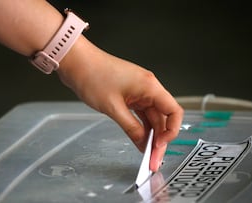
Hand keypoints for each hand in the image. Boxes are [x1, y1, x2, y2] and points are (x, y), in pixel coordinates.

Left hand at [58, 36, 183, 171]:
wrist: (77, 62)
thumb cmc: (93, 75)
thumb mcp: (113, 107)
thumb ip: (131, 127)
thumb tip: (143, 143)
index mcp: (150, 86)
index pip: (174, 111)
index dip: (171, 131)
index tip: (160, 146)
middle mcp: (148, 88)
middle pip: (162, 117)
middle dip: (160, 139)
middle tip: (153, 159)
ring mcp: (139, 91)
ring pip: (151, 117)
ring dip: (150, 135)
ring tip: (146, 154)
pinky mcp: (129, 94)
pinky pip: (141, 114)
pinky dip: (141, 127)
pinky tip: (139, 139)